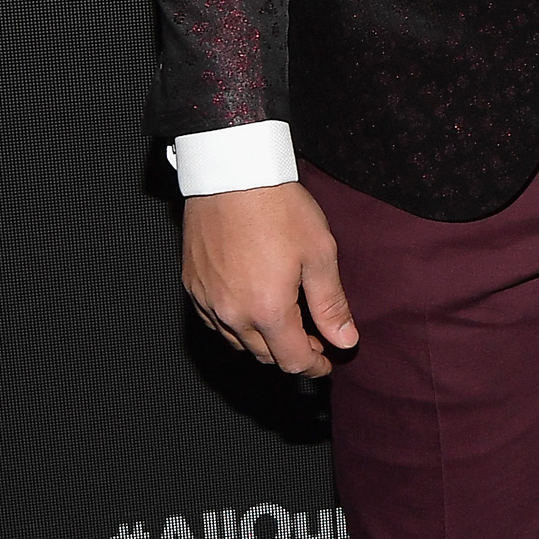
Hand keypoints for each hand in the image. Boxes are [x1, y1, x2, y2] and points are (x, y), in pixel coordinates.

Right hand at [181, 183, 357, 376]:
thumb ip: (330, 305)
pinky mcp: (192, 284)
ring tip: (284, 321)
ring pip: (236, 341)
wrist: (232, 174)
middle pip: (263, 355)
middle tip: (312, 337)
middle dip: (290, 353)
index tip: (327, 360)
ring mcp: (207, 300)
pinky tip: (250, 306)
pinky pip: (213, 320)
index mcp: (267, 311)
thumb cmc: (277, 207)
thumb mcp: (318, 254)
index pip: (292, 360)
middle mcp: (232, 313)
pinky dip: (234, 324)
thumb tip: (345, 340)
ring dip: (262, 340)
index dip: (314, 365)